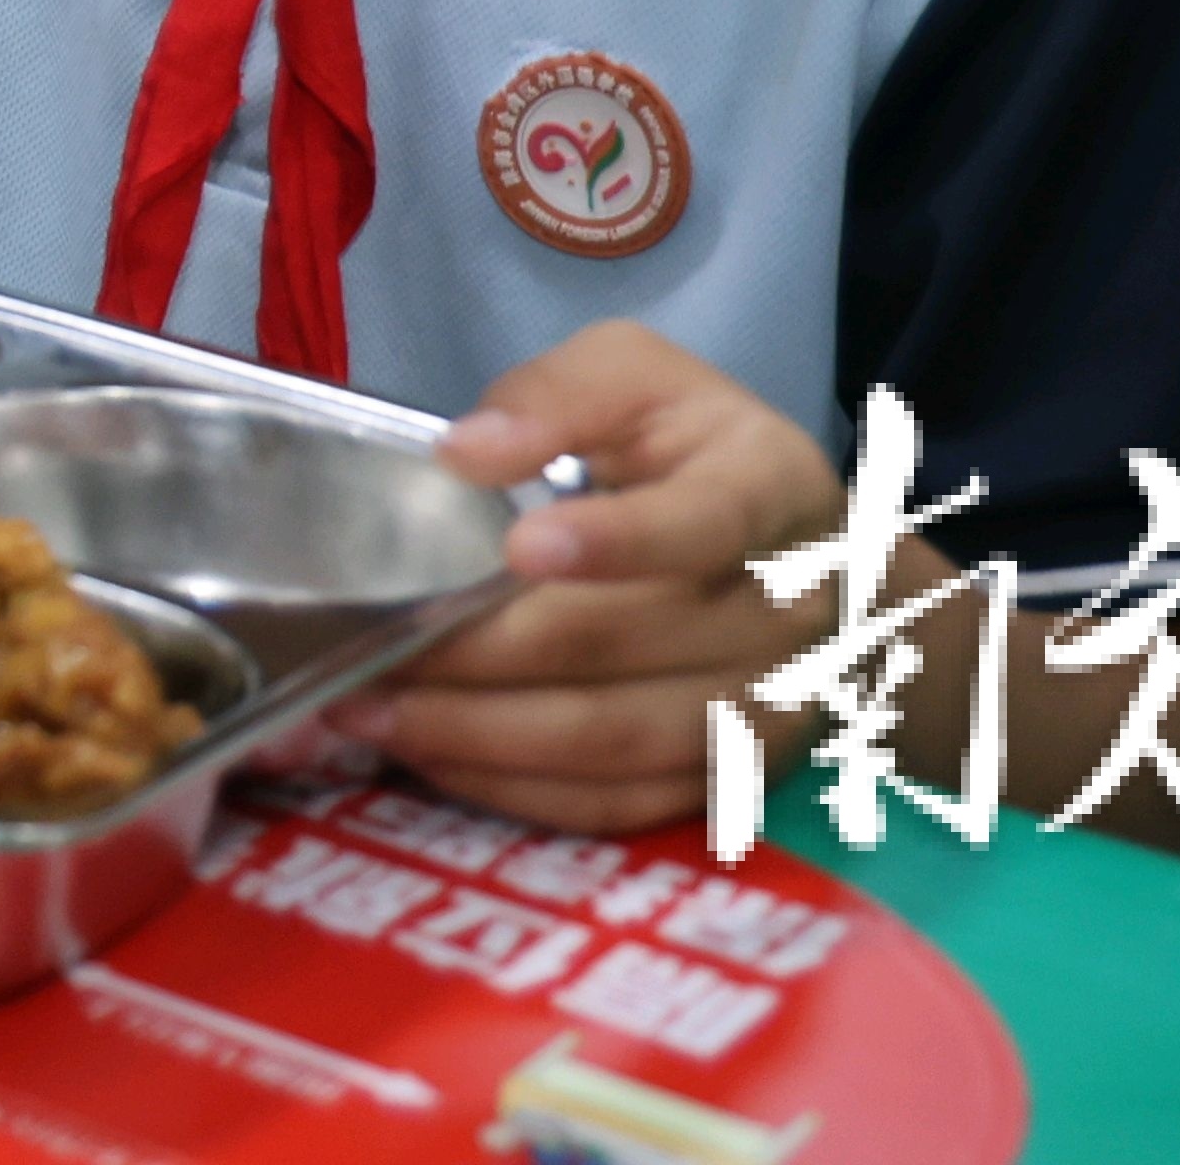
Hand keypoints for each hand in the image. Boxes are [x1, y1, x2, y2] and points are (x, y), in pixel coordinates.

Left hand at [370, 320, 843, 829]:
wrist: (804, 552)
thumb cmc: (695, 449)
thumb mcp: (638, 376)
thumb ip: (559, 395)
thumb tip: (464, 453)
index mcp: (772, 488)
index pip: (704, 522)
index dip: (616, 540)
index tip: (519, 546)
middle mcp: (789, 611)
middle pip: (633, 646)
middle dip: (491, 652)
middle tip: (375, 649)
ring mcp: (770, 706)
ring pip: (621, 741)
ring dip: (487, 736)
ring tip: (375, 711)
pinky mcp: (733, 775)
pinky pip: (623, 802)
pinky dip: (523, 789)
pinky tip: (436, 756)